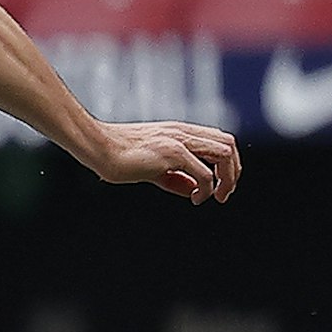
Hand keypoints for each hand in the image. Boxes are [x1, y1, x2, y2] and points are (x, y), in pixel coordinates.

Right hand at [84, 120, 239, 203]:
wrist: (97, 148)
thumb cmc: (118, 157)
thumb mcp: (153, 168)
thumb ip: (176, 177)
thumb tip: (196, 191)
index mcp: (179, 131)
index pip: (219, 140)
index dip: (227, 163)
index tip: (218, 185)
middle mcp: (183, 132)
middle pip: (229, 144)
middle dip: (233, 171)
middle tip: (223, 193)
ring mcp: (179, 141)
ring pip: (224, 154)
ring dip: (227, 179)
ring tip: (216, 196)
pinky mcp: (173, 153)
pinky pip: (204, 174)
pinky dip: (207, 190)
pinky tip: (195, 199)